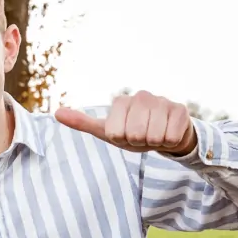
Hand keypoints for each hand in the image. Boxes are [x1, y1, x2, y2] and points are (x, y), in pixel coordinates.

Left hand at [54, 90, 197, 154]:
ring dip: (155, 142)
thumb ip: (83, 123)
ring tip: (155, 134)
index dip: (121, 140)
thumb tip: (57, 113)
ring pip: (154, 136)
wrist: (166, 135)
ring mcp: (162, 100)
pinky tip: (169, 133)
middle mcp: (141, 96)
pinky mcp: (180, 109)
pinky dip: (170, 141)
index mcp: (121, 101)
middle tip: (142, 136)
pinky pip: (171, 136)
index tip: (126, 134)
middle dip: (139, 142)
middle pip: (135, 134)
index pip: (115, 133)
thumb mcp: (107, 131)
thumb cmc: (133, 133)